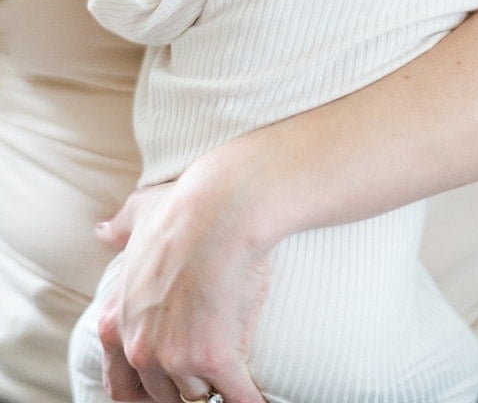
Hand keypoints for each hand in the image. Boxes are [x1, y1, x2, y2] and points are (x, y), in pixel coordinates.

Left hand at [95, 153, 269, 402]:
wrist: (224, 208)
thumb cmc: (185, 207)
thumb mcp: (139, 214)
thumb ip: (120, 229)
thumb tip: (102, 230)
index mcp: (116, 322)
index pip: (121, 387)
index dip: (147, 391)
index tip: (170, 386)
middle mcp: (138, 349)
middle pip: (165, 395)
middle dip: (186, 385)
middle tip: (208, 371)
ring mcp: (175, 358)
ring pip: (200, 394)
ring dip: (218, 385)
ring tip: (236, 374)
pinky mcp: (215, 361)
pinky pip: (238, 397)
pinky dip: (250, 398)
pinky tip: (261, 397)